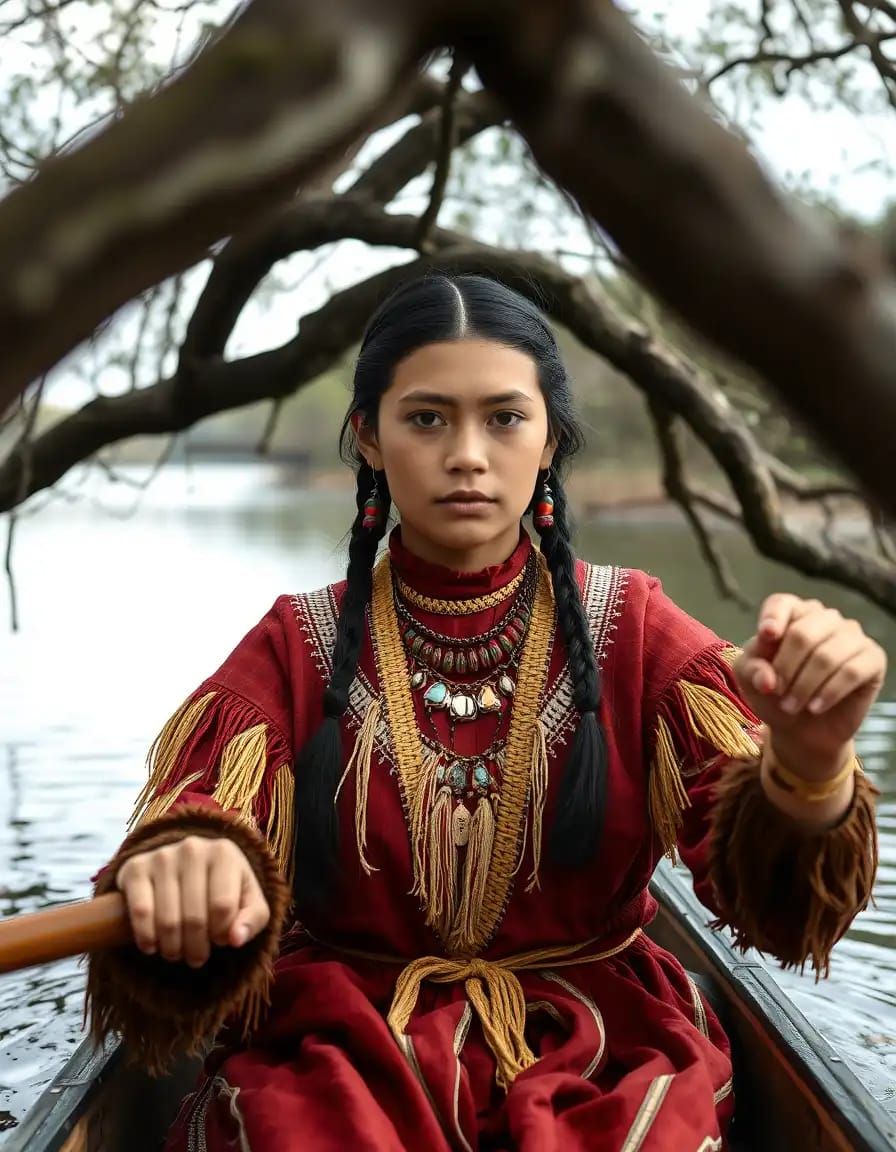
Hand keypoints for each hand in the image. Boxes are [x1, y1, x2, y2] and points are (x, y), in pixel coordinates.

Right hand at [115, 835, 270, 967]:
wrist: (185, 865)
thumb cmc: (223, 887)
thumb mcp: (248, 900)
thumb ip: (253, 919)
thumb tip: (236, 940)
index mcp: (224, 853)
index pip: (223, 907)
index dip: (222, 934)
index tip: (221, 941)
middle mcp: (192, 848)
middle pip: (194, 917)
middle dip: (196, 948)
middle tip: (196, 959)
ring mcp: (162, 856)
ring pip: (167, 920)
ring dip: (172, 948)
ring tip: (177, 953)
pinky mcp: (136, 868)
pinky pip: (140, 912)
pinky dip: (146, 937)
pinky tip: (152, 946)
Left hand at [733, 594, 886, 769]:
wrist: (803, 729)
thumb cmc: (775, 695)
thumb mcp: (750, 681)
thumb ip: (752, 670)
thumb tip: (768, 679)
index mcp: (793, 614)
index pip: (782, 603)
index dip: (774, 617)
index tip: (766, 636)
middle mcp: (825, 618)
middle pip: (802, 633)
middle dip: (785, 668)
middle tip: (777, 693)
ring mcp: (852, 636)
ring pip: (827, 656)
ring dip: (804, 686)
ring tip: (791, 706)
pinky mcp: (873, 659)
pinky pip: (851, 671)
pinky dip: (829, 692)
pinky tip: (816, 707)